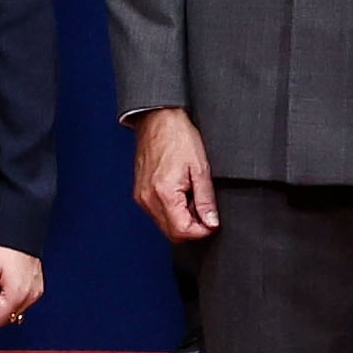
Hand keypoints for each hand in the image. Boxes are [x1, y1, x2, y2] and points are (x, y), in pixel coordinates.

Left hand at [0, 244, 44, 327]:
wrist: (20, 230)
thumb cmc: (3, 248)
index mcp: (17, 294)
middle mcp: (31, 295)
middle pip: (8, 316)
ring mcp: (36, 291)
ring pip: (16, 309)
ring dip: (7, 300)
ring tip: (3, 279)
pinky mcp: (39, 286)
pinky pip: (24, 299)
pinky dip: (16, 293)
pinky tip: (11, 278)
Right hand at [131, 107, 219, 240]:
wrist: (158, 119)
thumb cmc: (178, 137)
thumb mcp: (201, 168)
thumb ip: (206, 199)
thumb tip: (211, 222)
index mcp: (163, 194)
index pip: (182, 232)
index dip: (202, 231)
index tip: (213, 222)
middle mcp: (148, 200)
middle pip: (172, 233)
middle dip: (192, 227)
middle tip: (205, 208)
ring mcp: (141, 197)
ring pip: (164, 225)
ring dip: (182, 219)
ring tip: (193, 194)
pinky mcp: (139, 193)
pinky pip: (157, 213)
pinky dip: (172, 210)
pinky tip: (181, 192)